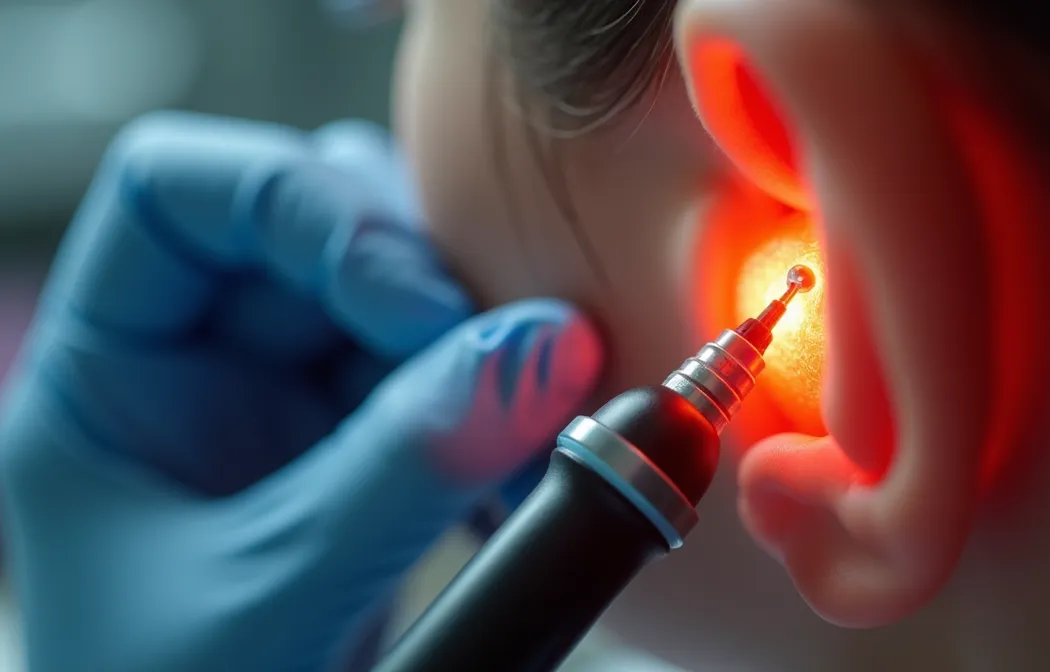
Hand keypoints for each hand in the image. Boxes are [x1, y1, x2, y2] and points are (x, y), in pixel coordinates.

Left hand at [0, 112, 602, 671]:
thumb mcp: (273, 594)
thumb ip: (404, 470)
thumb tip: (549, 347)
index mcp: (107, 378)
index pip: (180, 192)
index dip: (297, 206)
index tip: (414, 300)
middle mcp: (201, 367)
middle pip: (314, 224)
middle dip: (419, 276)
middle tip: (513, 353)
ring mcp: (291, 407)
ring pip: (400, 288)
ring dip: (481, 334)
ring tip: (537, 415)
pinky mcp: (371, 453)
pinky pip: (454, 375)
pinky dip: (509, 403)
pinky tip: (533, 461)